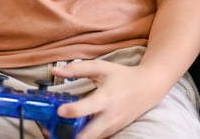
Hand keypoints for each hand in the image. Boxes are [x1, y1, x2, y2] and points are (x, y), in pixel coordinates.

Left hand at [51, 59, 165, 138]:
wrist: (148, 88)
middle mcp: (109, 116)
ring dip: (74, 136)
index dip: (73, 111)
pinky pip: (96, 138)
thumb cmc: (123, 76)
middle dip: (69, 135)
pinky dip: (84, 136)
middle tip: (52, 129)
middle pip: (88, 134)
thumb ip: (78, 69)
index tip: (60, 110)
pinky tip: (73, 129)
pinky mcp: (113, 132)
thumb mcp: (101, 68)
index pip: (88, 107)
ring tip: (58, 129)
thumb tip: (55, 72)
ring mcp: (112, 127)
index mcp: (106, 97)